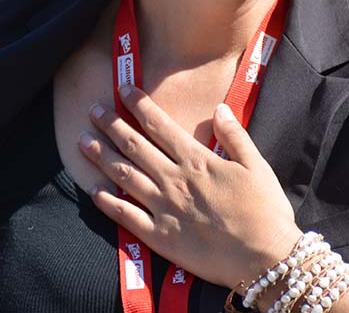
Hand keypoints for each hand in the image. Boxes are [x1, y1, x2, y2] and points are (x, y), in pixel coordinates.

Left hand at [78, 84, 302, 289]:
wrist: (264, 258)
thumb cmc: (265, 211)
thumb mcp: (256, 166)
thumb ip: (235, 136)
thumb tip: (219, 108)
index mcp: (197, 161)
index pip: (160, 126)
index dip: (139, 105)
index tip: (123, 89)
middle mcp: (175, 180)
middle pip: (135, 147)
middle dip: (111, 125)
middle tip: (93, 110)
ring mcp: (164, 208)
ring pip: (124, 176)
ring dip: (102, 156)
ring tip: (83, 141)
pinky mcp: (160, 237)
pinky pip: (127, 217)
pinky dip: (108, 203)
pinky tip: (94, 191)